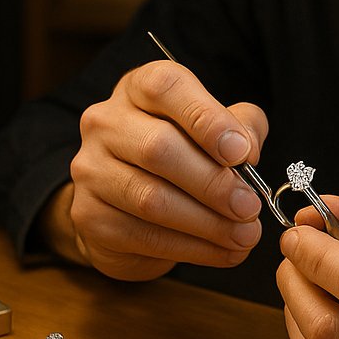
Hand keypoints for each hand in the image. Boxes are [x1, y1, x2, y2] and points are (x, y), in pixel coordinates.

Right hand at [55, 59, 267, 280]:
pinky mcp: (89, 214)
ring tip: (244, 235)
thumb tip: (247, 150)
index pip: (165, 87)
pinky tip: (222, 252)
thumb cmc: (183, 153)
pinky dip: (191, 248)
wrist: (127, 202)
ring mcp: (91, 169)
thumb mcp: (217, 127)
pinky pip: (142, 235)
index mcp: (139, 89)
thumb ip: (241, 126)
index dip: (206, 118)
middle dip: (213, 182)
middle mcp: (106, 122)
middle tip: (249, 207)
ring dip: (206, 222)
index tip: (241, 151)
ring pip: (150, 198)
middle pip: (158, 148)